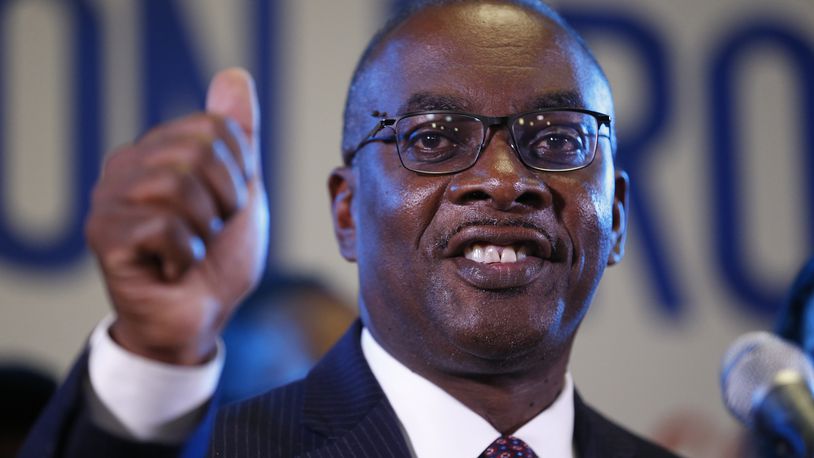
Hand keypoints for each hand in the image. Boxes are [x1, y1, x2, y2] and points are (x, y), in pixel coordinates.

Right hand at [85, 68, 268, 364]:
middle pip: (198, 152)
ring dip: (204, 231)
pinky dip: (185, 255)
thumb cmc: (219, 256)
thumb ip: (237, 136)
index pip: (216, 129)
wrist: (201, 317)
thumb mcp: (241, 190)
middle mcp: (127, 165)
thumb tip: (233, 75)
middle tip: (209, 232)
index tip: (227, 207)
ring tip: (190, 249)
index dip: (239, 175)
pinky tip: (172, 267)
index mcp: (160, 149)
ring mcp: (109, 198)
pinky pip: (163, 226)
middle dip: (224, 202)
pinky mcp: (103, 234)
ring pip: (179, 188)